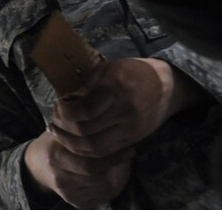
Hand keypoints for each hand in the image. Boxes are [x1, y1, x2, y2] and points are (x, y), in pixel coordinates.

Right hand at [24, 130, 131, 207]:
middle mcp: (60, 178)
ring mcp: (67, 193)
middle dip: (116, 166)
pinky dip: (112, 186)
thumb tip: (107, 123)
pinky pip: (101, 197)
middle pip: (98, 177)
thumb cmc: (54, 142)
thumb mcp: (62, 129)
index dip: (111, 156)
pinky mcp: (75, 202)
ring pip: (102, 188)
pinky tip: (114, 173)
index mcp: (55, 157)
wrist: (38, 165)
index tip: (126, 147)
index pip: (90, 161)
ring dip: (118, 176)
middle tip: (127, 155)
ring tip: (122, 163)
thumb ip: (79, 127)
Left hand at [49, 58, 202, 157]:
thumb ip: (86, 84)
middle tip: (53, 123)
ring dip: (72, 144)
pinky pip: (106, 152)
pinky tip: (76, 142)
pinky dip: (87, 151)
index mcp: (116, 88)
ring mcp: (131, 128)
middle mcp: (125, 111)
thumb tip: (66, 100)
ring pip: (95, 148)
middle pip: (86, 132)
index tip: (58, 106)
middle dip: (64, 130)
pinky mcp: (133, 139)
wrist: (167, 86)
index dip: (65, 112)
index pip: (84, 111)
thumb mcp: (107, 68)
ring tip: (59, 135)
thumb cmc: (132, 71)